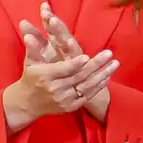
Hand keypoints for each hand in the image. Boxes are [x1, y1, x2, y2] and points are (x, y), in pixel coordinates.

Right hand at [16, 3, 116, 120]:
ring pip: (86, 86)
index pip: (63, 70)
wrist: (27, 103)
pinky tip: (108, 76)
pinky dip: (99, 86)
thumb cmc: (31, 77)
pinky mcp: (70, 107)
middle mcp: (55, 89)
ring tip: (115, 63)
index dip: (75, 64)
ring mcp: (64, 99)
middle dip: (95, 65)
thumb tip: (28, 35)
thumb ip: (34, 48)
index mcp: (44, 77)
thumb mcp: (30, 61)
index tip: (86, 56)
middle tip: (109, 53)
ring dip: (103, 74)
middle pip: (78, 76)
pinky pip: (88, 96)